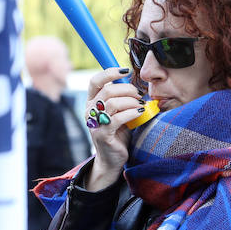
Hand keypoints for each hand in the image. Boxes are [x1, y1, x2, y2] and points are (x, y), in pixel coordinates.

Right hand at [84, 67, 146, 191]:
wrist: (112, 159)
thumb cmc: (118, 133)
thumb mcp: (118, 112)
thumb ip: (122, 98)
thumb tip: (136, 84)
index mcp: (92, 102)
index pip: (95, 80)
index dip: (110, 72)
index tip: (126, 70)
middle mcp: (90, 110)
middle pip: (108, 90)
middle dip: (128, 89)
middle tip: (139, 95)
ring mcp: (94, 123)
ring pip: (112, 102)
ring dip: (130, 101)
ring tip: (140, 105)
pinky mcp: (102, 134)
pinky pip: (117, 118)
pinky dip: (131, 113)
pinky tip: (140, 113)